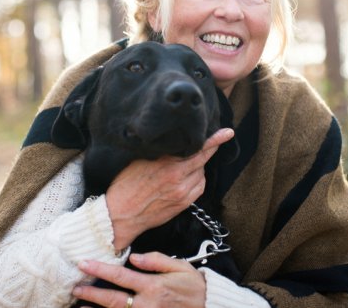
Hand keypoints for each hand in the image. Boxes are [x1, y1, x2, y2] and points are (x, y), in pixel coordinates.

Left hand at [73, 252, 205, 307]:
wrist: (209, 307)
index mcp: (153, 286)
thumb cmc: (194, 287)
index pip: (121, 276)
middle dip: (91, 293)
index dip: (100, 269)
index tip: (84, 263)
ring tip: (80, 307)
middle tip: (75, 288)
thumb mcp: (180, 267)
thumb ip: (156, 260)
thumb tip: (134, 256)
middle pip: (112, 300)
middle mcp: (147, 305)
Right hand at [105, 128, 233, 249]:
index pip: (196, 148)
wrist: (120, 215)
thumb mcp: (139, 161)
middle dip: (210, 149)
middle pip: (202, 160)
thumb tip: (173, 143)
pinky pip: (199, 187)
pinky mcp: (183, 204)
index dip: (214, 140)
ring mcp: (182, 192)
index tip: (227, 132)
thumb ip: (160, 152)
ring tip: (183, 166)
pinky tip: (186, 179)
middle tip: (219, 139)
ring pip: (201, 174)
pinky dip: (197, 180)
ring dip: (197, 167)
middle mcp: (177, 177)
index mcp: (166, 164)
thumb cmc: (125, 186)